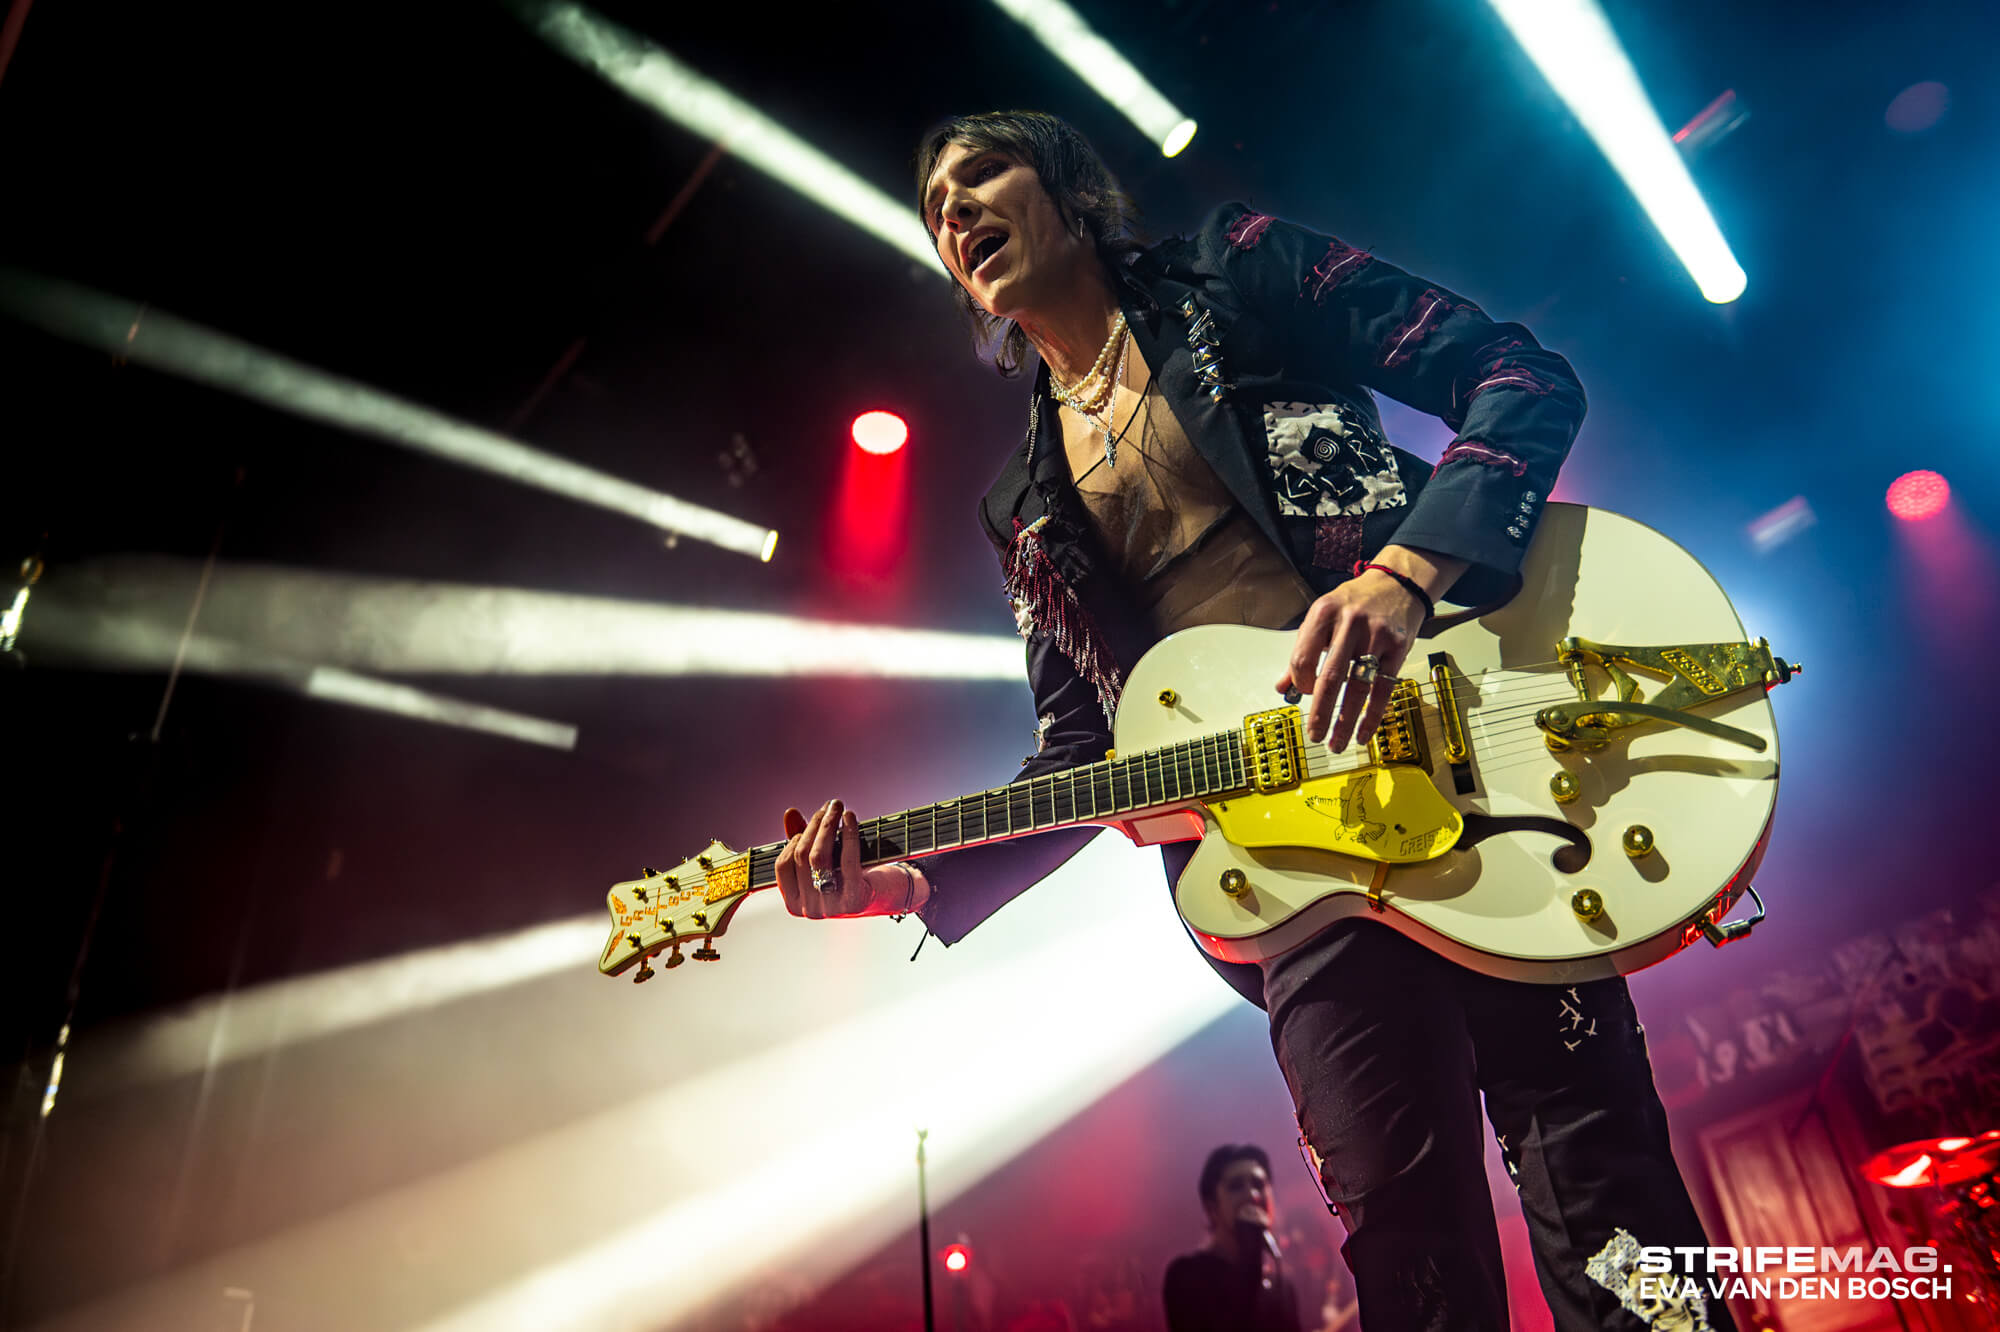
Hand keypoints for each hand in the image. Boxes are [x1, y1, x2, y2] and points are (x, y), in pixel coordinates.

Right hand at [773, 799, 928, 919]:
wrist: (885, 896)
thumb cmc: (850, 876)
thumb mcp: (825, 860)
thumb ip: (802, 839)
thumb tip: (790, 813)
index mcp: (795, 903)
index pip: (783, 865)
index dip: (793, 839)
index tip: (809, 823)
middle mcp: (809, 909)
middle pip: (802, 857)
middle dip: (815, 825)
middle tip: (829, 806)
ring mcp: (830, 907)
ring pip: (819, 857)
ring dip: (827, 826)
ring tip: (837, 807)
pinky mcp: (854, 900)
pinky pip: (847, 861)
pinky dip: (848, 834)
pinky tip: (850, 818)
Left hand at [1277, 569, 1428, 749]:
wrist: (1397, 584)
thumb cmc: (1354, 603)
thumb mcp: (1322, 617)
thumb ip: (1303, 651)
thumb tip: (1282, 688)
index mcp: (1324, 612)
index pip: (1303, 657)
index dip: (1300, 682)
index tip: (1301, 694)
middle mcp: (1350, 623)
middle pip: (1331, 676)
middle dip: (1320, 711)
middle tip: (1314, 735)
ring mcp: (1377, 635)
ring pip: (1358, 686)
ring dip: (1345, 720)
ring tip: (1337, 742)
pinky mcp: (1399, 647)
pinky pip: (1384, 689)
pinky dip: (1372, 715)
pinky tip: (1363, 732)